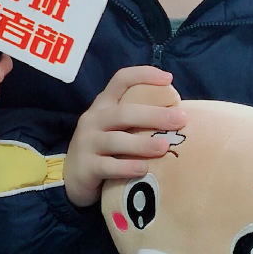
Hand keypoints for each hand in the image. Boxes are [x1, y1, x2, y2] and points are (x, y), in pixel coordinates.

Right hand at [63, 66, 186, 206]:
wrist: (72, 178)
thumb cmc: (104, 149)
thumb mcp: (114, 128)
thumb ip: (136, 120)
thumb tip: (177, 116)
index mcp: (103, 105)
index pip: (121, 80)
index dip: (144, 75)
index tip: (168, 79)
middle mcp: (93, 119)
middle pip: (124, 112)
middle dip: (154, 115)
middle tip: (180, 120)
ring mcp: (87, 143)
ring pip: (116, 140)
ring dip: (143, 144)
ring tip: (165, 147)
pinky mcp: (86, 167)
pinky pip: (108, 166)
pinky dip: (127, 167)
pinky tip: (144, 170)